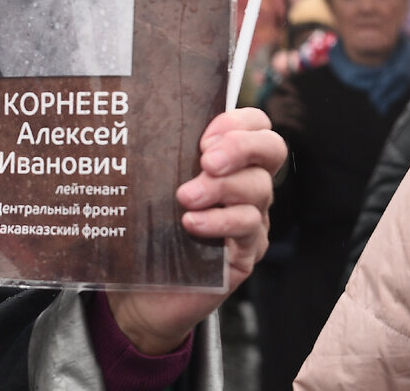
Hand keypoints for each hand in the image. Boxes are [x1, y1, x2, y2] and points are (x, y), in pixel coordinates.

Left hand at [107, 107, 284, 353]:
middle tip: (207, 159)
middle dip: (240, 147)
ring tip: (186, 197)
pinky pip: (247, 228)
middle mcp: (247, 185)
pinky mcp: (245, 253)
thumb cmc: (146, 227)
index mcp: (229, 159)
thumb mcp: (151, 182)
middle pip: (271, 150)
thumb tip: (138, 119)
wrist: (141, 289)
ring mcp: (251, 219)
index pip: (256, 124)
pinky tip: (191, 224)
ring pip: (258, 189)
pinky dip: (220, 222)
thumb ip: (158, 154)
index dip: (238, 122)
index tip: (203, 135)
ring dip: (221, 187)